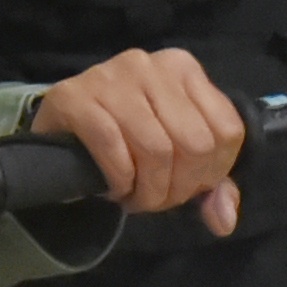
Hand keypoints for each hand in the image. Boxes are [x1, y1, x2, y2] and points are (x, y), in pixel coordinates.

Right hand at [30, 48, 251, 231]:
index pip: (227, 131)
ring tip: (135, 198)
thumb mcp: (176, 153)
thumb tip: (224, 221)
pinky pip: (113, 148)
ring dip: (148, 191)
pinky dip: (119, 180)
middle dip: (179, 187)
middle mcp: (152, 64)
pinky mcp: (75, 97)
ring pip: (156, 149)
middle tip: (156, 199)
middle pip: (195, 143)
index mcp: (185, 70)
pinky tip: (114, 188)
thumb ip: (209, 183)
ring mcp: (112, 76)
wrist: (58, 125)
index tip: (185, 187)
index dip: (211, 173)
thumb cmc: (126, 135)